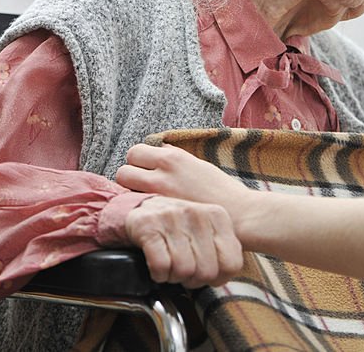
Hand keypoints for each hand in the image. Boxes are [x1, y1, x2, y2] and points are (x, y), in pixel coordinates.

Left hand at [116, 143, 242, 206]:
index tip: (146, 170)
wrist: (239, 215)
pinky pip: (137, 208)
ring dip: (131, 195)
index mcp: (173, 157)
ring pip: (125, 191)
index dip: (138, 162)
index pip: (136, 151)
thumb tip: (161, 149)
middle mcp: (162, 172)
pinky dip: (140, 211)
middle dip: (129, 178)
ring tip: (145, 202)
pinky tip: (153, 215)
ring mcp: (159, 195)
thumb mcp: (199, 165)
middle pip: (123, 169)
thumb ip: (176, 158)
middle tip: (142, 188)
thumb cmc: (221, 191)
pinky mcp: (160, 215)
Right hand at [124, 196, 242, 287]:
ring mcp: (173, 218)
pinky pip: (161, 266)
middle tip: (185, 272)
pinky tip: (158, 267)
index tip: (208, 276)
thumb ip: (223, 249)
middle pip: (207, 271)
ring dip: (174, 277)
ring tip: (171, 267)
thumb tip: (225, 276)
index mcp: (217, 216)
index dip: (219, 278)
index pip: (231, 263)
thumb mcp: (207, 231)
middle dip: (194, 280)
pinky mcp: (149, 226)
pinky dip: (158, 274)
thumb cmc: (179, 226)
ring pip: (184, 270)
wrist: (143, 208)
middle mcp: (197, 214)